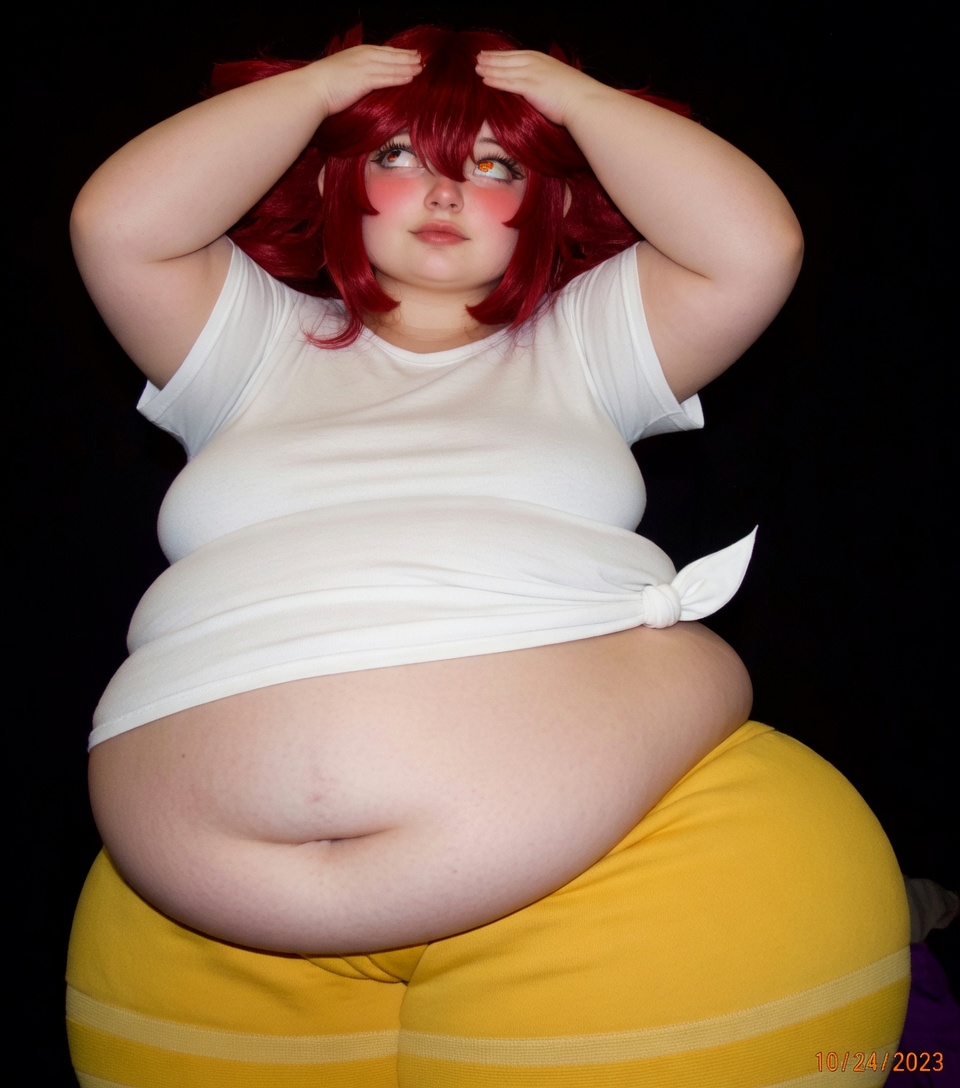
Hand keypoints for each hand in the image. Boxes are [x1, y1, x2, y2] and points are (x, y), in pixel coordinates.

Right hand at [312, 45, 421, 117]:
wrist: (312, 89)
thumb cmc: (323, 84)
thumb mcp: (341, 72)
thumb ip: (355, 72)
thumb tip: (362, 79)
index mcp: (357, 53)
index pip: (383, 51)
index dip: (398, 53)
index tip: (410, 54)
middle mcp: (363, 56)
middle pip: (390, 56)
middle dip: (407, 57)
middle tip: (422, 59)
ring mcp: (364, 67)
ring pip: (392, 66)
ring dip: (408, 67)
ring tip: (421, 68)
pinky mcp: (365, 79)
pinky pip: (387, 78)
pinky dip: (400, 77)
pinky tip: (411, 78)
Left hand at [475, 50, 602, 126]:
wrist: (585, 101)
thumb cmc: (577, 96)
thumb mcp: (561, 82)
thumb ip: (548, 81)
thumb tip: (543, 87)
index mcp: (544, 60)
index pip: (519, 55)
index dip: (503, 54)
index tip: (492, 54)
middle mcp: (537, 63)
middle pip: (509, 59)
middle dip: (492, 58)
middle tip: (478, 58)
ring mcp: (533, 73)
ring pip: (505, 69)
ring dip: (489, 68)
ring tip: (476, 68)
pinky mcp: (530, 86)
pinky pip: (508, 82)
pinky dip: (495, 80)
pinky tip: (484, 81)